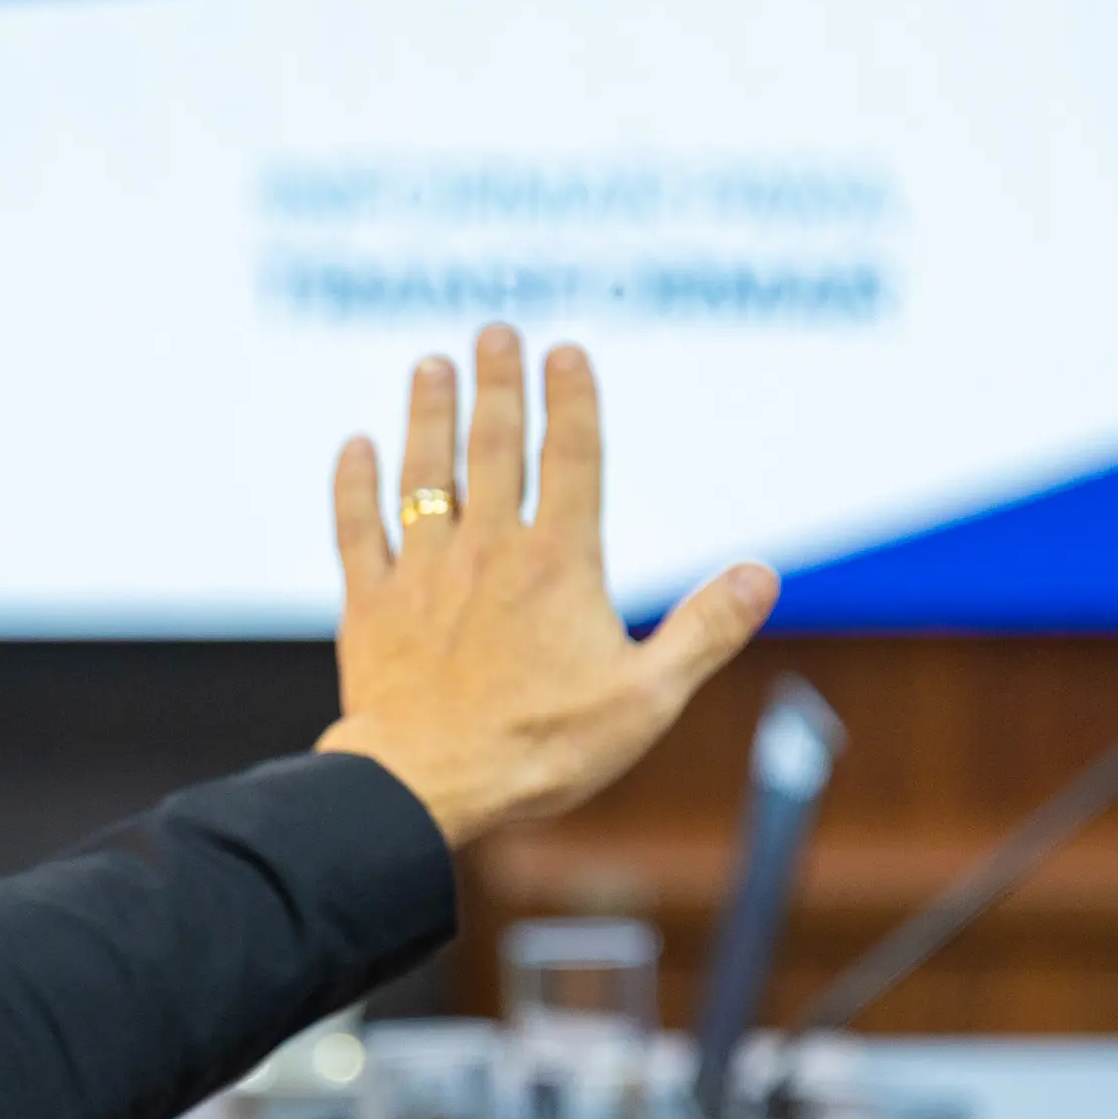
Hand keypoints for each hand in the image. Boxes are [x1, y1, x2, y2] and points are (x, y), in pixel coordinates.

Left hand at [314, 326, 777, 842]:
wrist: (426, 788)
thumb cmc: (541, 751)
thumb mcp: (646, 699)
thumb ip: (706, 631)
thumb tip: (763, 575)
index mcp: (559, 565)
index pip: (572, 459)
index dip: (571, 400)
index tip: (565, 351)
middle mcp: (488, 552)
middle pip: (493, 447)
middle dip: (497, 383)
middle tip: (494, 330)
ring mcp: (423, 575)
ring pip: (423, 474)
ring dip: (427, 415)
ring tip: (431, 365)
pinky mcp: (371, 607)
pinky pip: (358, 530)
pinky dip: (354, 485)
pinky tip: (355, 447)